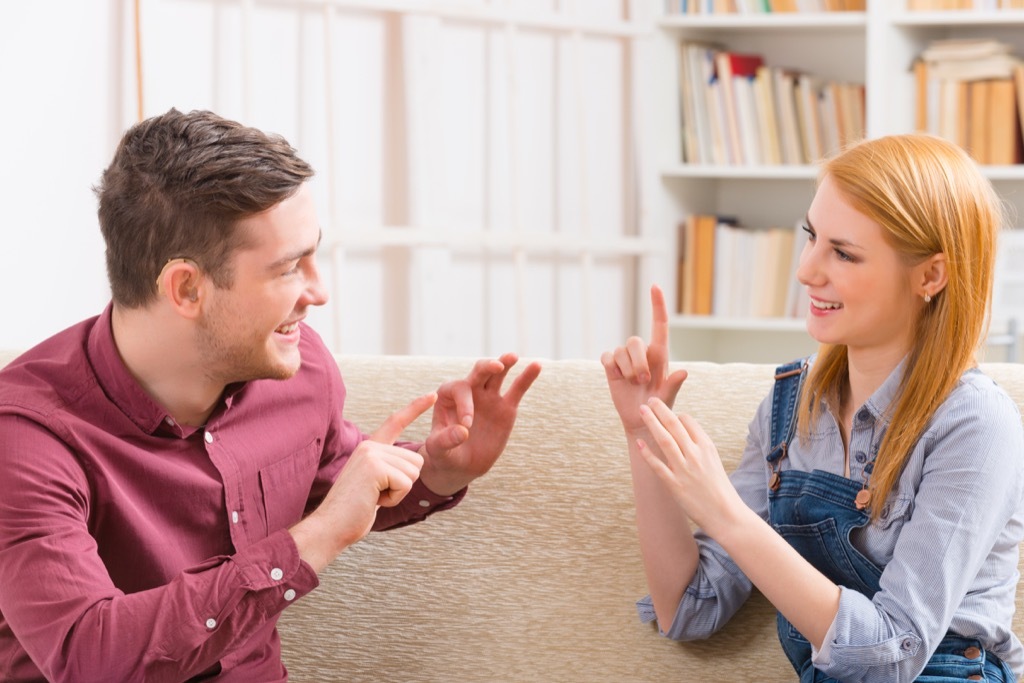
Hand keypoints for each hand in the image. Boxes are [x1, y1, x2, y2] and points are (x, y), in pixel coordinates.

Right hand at [290, 393, 436, 571]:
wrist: (331, 526)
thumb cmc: (353, 511)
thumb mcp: (374, 483)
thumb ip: (388, 468)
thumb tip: (412, 463)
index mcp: (369, 447)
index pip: (396, 422)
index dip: (415, 408)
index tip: (433, 394)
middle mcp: (370, 445)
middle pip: (416, 461)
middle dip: (403, 484)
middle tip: (376, 494)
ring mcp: (371, 454)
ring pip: (413, 473)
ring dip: (398, 492)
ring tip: (373, 496)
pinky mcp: (375, 468)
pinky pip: (406, 484)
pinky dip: (394, 498)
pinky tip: (373, 500)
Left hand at [419, 353, 541, 495]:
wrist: (462, 465)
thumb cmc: (445, 454)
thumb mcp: (438, 450)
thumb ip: (445, 440)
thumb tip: (463, 431)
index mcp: (448, 395)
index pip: (460, 389)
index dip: (465, 404)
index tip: (468, 426)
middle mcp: (469, 390)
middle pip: (479, 371)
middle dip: (487, 367)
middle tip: (497, 366)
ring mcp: (489, 397)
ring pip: (498, 374)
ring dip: (505, 363)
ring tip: (513, 357)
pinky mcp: (506, 407)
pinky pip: (517, 389)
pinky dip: (526, 378)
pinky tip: (536, 366)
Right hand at [601, 285, 687, 435]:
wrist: (640, 418)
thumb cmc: (658, 406)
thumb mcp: (667, 398)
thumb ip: (674, 385)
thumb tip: (684, 372)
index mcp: (659, 355)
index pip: (659, 325)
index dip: (657, 305)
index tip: (655, 286)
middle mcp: (642, 353)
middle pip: (635, 341)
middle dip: (637, 362)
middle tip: (643, 380)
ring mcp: (625, 359)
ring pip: (620, 351)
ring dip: (627, 369)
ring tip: (633, 383)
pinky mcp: (611, 366)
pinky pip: (607, 357)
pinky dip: (612, 367)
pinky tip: (618, 378)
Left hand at [636, 398, 744, 536]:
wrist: (726, 515)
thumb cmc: (720, 489)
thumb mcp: (714, 461)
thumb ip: (699, 447)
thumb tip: (684, 433)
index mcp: (707, 447)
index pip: (688, 422)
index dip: (675, 415)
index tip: (665, 411)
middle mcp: (696, 455)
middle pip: (674, 426)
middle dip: (661, 410)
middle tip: (650, 399)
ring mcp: (684, 469)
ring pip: (664, 440)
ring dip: (651, 423)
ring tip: (642, 411)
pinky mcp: (674, 485)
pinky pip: (657, 465)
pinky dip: (647, 453)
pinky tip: (639, 442)